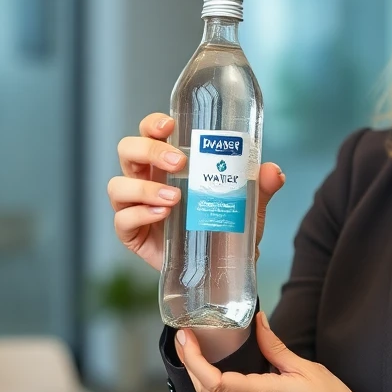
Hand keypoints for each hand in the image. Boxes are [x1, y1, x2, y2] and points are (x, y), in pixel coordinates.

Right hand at [107, 112, 285, 270]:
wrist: (222, 267)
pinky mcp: (132, 234)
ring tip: (175, 198)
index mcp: (168, 162)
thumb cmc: (225, 225)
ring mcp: (134, 205)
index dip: (153, 124)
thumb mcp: (247, 204)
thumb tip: (274, 171)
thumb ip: (260, 186)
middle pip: (128, 151)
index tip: (170, 125)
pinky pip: (122, 220)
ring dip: (145, 188)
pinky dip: (139, 215)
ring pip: (118, 186)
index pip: (150, 132)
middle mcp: (146, 178)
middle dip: (149, 150)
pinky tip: (162, 216)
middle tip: (180, 162)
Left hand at [174, 312, 376, 391]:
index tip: (186, 337)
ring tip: (196, 347)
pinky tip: (216, 367)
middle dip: (189, 363)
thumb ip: (275, 346)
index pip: (213, 381)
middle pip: (204, 391)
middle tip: (185, 336)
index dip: (194, 359)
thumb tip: (257, 322)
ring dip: (198, 374)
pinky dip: (213, 385)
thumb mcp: (306, 368)